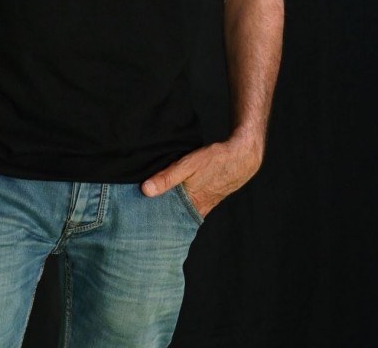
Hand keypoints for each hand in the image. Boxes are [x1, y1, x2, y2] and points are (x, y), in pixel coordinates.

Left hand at [141, 131, 263, 217]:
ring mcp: (203, 204)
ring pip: (180, 210)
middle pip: (172, 216)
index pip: (166, 219)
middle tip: (138, 216)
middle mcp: (197, 209)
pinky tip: (170, 196)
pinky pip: (189, 204)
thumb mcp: (188, 164)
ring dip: (168, 208)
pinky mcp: (207, 197)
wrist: (242, 157)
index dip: (152, 220)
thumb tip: (145, 190)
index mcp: (191, 205)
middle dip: (157, 216)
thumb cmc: (216, 160)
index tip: (136, 221)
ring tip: (149, 206)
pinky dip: (178, 202)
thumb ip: (167, 177)